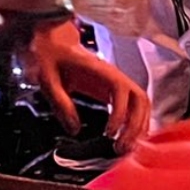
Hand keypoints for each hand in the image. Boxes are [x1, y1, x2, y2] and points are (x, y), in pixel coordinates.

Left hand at [28, 20, 148, 150]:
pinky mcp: (113, 89)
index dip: (120, 113)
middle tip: (120, 148)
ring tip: (125, 147)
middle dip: (135, 125)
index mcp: (99, 70)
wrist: (54, 41)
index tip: (108, 133)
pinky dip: (136, 122)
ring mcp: (116, 82)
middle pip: (140, 98)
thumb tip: (74, 130)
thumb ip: (60, 103)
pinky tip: (128, 138)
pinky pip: (133, 105)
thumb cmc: (51, 56)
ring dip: (138, 126)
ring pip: (141, 102)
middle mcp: (113, 76)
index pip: (121, 89)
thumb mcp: (47, 79)